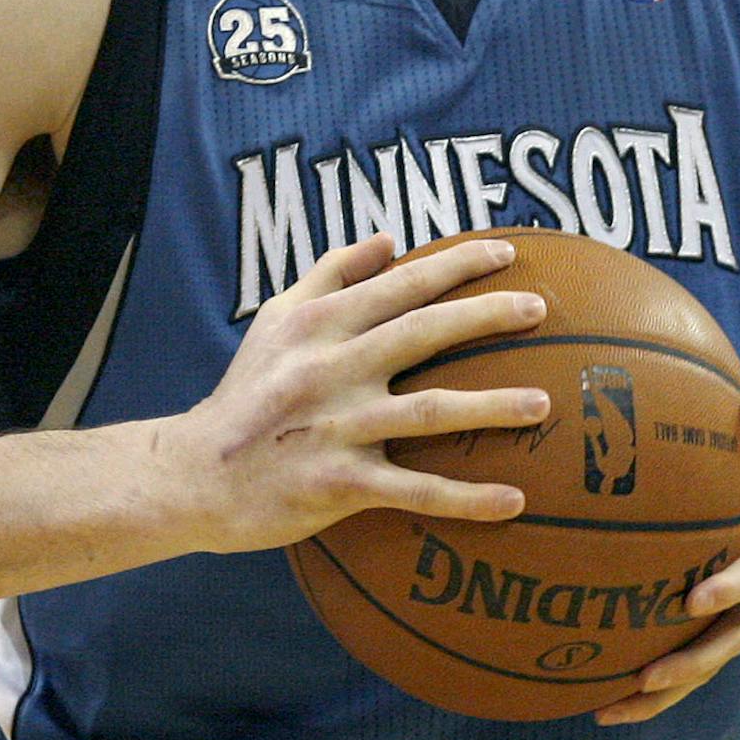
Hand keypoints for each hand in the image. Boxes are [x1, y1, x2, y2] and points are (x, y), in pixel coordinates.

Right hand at [178, 234, 552, 555]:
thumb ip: (331, 275)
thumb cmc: (245, 394)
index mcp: (320, 325)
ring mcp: (336, 427)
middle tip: (541, 308)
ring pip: (428, 412)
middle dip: (486, 316)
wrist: (195, 475)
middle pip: (423, 332)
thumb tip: (389, 239)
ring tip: (543, 404)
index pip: (401, 283)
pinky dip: (464, 497)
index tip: (508, 253)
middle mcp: (331, 369)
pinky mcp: (338, 484)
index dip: (457, 265)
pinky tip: (513, 500)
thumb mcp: (275, 320)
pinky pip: (413, 491)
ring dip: (491, 408)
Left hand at [594, 360, 739, 724]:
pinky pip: (696, 646)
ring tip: (612, 707)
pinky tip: (605, 693)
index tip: (694, 600)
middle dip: (697, 660)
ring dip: (671, 688)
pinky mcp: (729, 602)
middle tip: (645, 677)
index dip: (738, 585)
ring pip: (717, 653)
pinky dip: (660, 676)